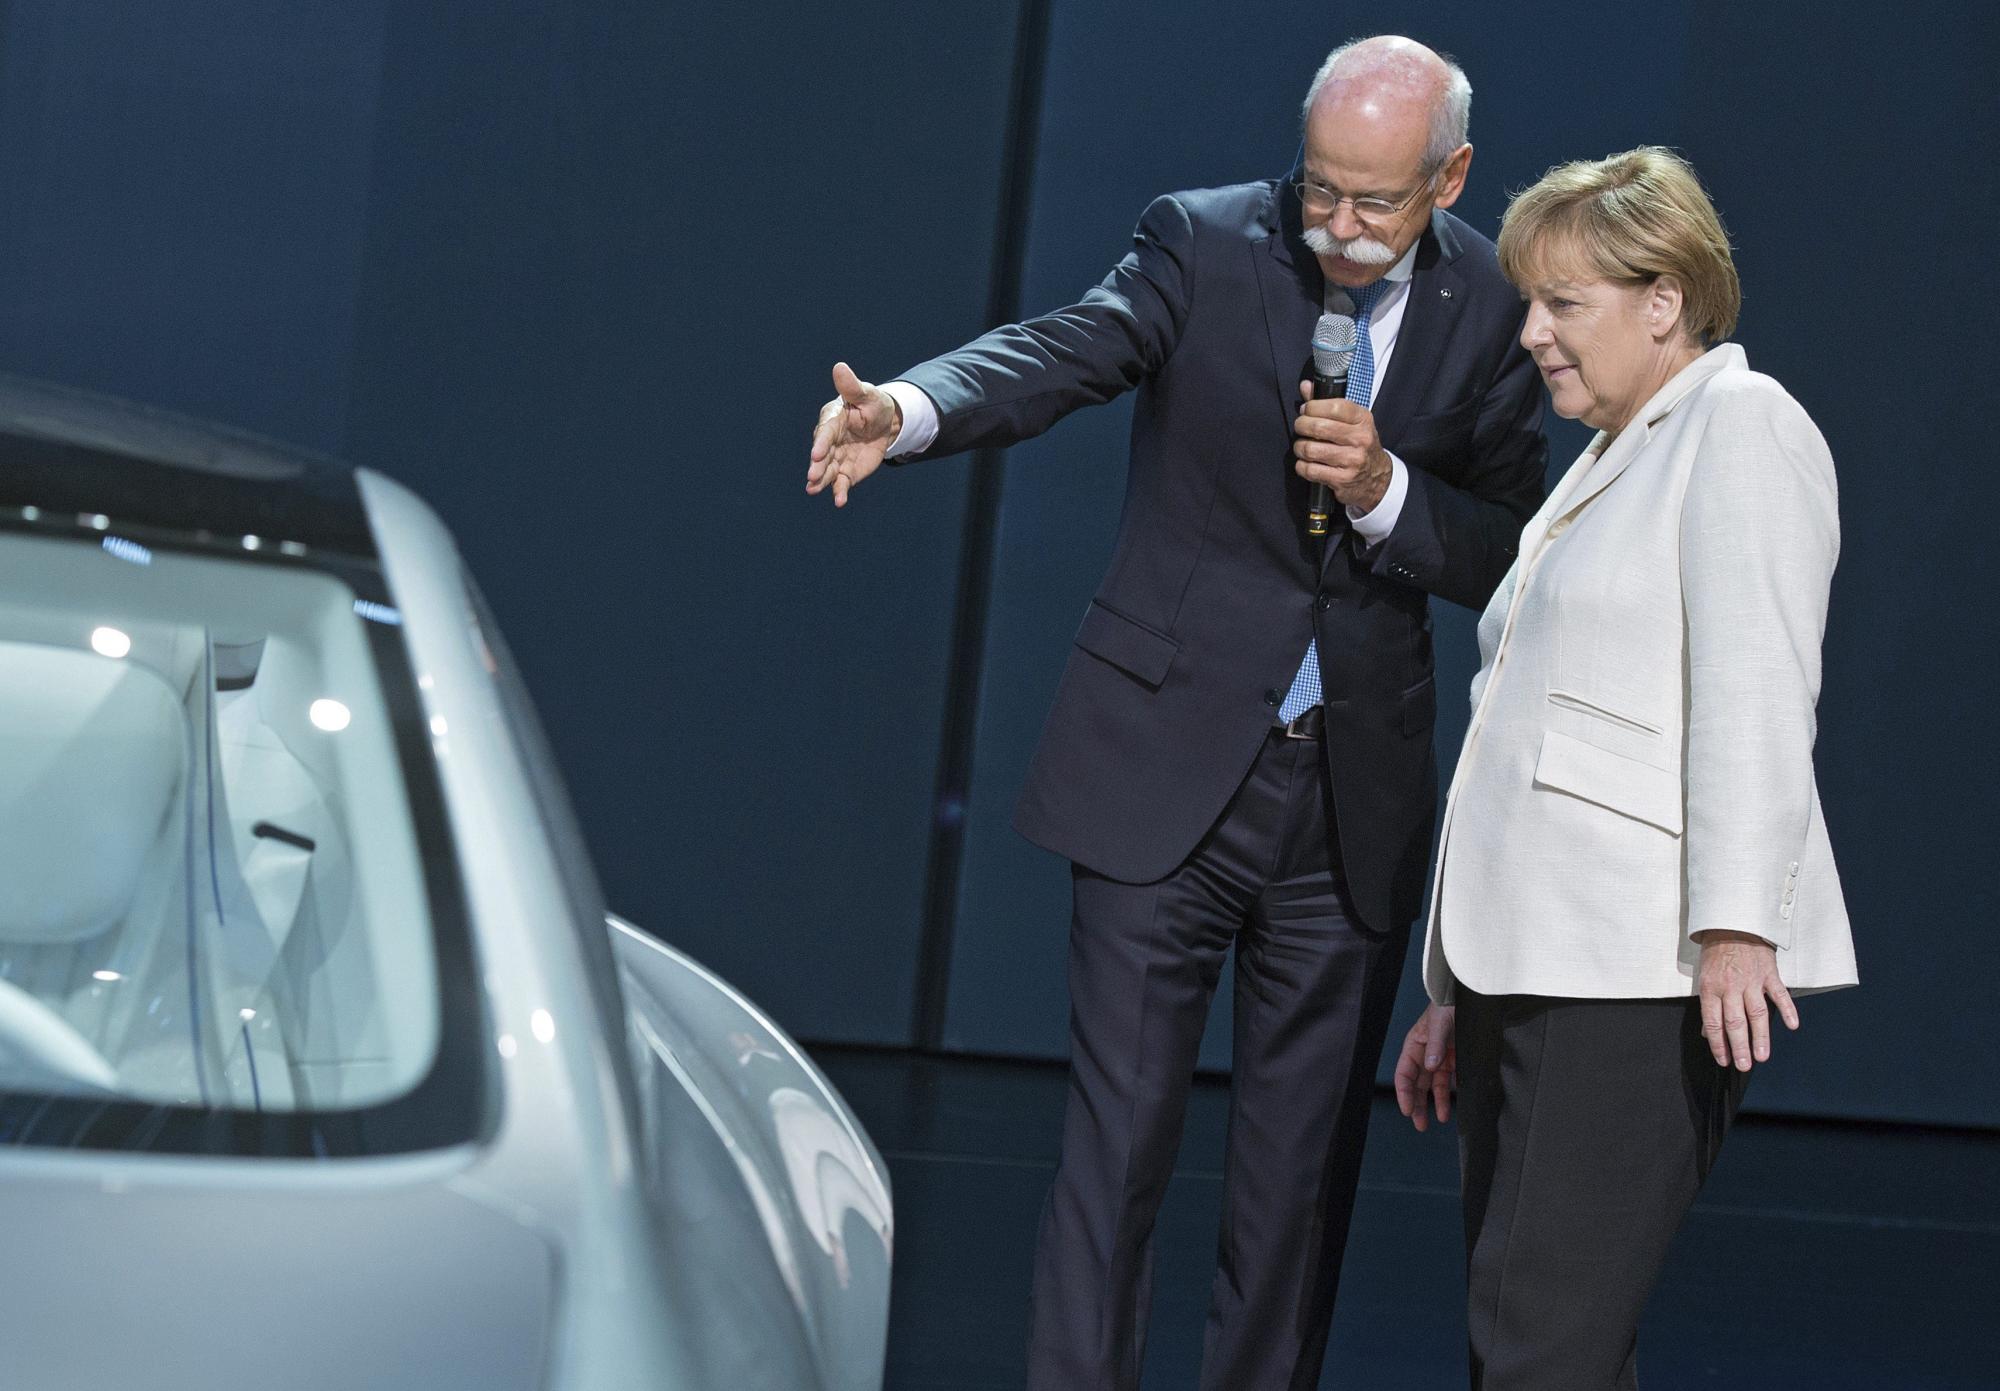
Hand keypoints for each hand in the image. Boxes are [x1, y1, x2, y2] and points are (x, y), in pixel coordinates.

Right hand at [807, 362, 902, 506]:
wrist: (885, 423)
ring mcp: (837, 457)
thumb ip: (851, 386)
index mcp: (832, 420)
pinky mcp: (847, 471)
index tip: (816, 454)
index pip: (825, 432)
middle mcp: (830, 441)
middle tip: (812, 477)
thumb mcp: (866, 394)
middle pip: (822, 455)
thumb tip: (840, 367)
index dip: (821, 443)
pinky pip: (842, 483)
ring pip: (827, 471)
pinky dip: (840, 492)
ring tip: (813, 490)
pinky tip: (840, 501)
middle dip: (817, 466)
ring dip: (821, 481)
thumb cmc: (872, 404)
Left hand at [1293, 381, 1392, 513]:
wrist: (1376, 477)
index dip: (1312, 407)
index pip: (1333, 406)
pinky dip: (1302, 466)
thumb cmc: (1359, 445)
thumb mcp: (1351, 421)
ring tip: (1303, 447)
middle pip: (1318, 427)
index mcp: (1363, 419)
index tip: (1306, 410)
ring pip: (1310, 449)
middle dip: (1301, 426)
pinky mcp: (1342, 479)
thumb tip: (1306, 386)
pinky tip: (1307, 463)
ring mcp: (1352, 460)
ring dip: (1299, 448)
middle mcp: (1360, 439)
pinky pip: (1310, 470)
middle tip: (1301, 427)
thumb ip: (1327, 403)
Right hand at [1392, 1003, 1455, 1131]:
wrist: (1467, 996)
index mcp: (1414, 1045)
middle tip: (1420, 1125)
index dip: (1404, 1093)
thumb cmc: (1448, 1004)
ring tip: (1440, 1120)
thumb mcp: (1440, 1023)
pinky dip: (1452, 1091)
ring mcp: (1440, 1057)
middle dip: (1417, 1104)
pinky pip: (1451, 1079)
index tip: (1407, 1110)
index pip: (1404, 1074)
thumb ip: (1435, 1045)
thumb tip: (1430, 1067)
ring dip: (1435, 1102)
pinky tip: (1455, 1103)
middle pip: (1417, 1084)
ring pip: (1434, 1085)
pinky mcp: (1454, 1058)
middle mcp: (1425, 1054)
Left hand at [1694, 930, 1799, 1070]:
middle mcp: (1730, 987)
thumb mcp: (1704, 976)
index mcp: (1711, 988)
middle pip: (1735, 1022)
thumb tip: (1707, 1032)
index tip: (1723, 1060)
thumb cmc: (1716, 951)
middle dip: (1739, 1047)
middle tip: (1743, 1066)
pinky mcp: (1769, 973)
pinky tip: (1792, 1025)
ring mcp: (1751, 980)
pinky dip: (1787, 1009)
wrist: (1732, 923)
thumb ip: (1709, 1005)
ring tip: (1762, 1056)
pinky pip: (1779, 994)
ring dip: (1760, 1037)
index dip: (1718, 1044)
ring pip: (1757, 1013)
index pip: (1713, 1022)